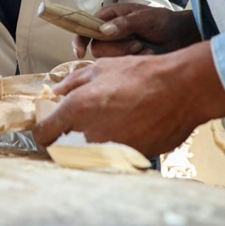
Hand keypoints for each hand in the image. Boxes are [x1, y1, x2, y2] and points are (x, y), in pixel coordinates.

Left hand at [33, 41, 224, 155]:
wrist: (180, 89)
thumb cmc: (141, 74)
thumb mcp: (100, 68)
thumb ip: (71, 83)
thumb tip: (55, 93)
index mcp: (77, 109)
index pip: (44, 134)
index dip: (44, 130)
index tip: (50, 126)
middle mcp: (89, 133)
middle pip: (65, 147)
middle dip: (68, 137)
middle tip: (82, 122)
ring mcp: (110, 149)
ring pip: (88, 153)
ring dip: (92, 143)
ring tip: (110, 124)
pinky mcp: (129, 157)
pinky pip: (112, 156)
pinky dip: (114, 147)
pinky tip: (126, 130)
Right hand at [74, 5, 198, 58]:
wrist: (181, 37)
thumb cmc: (163, 22)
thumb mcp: (145, 18)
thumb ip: (124, 23)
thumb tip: (104, 30)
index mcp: (110, 16)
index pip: (86, 27)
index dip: (80, 39)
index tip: (80, 52)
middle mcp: (109, 31)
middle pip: (96, 47)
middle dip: (117, 48)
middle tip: (137, 44)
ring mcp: (117, 46)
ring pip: (107, 58)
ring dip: (126, 55)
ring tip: (143, 49)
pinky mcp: (125, 59)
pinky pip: (119, 66)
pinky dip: (134, 61)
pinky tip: (147, 55)